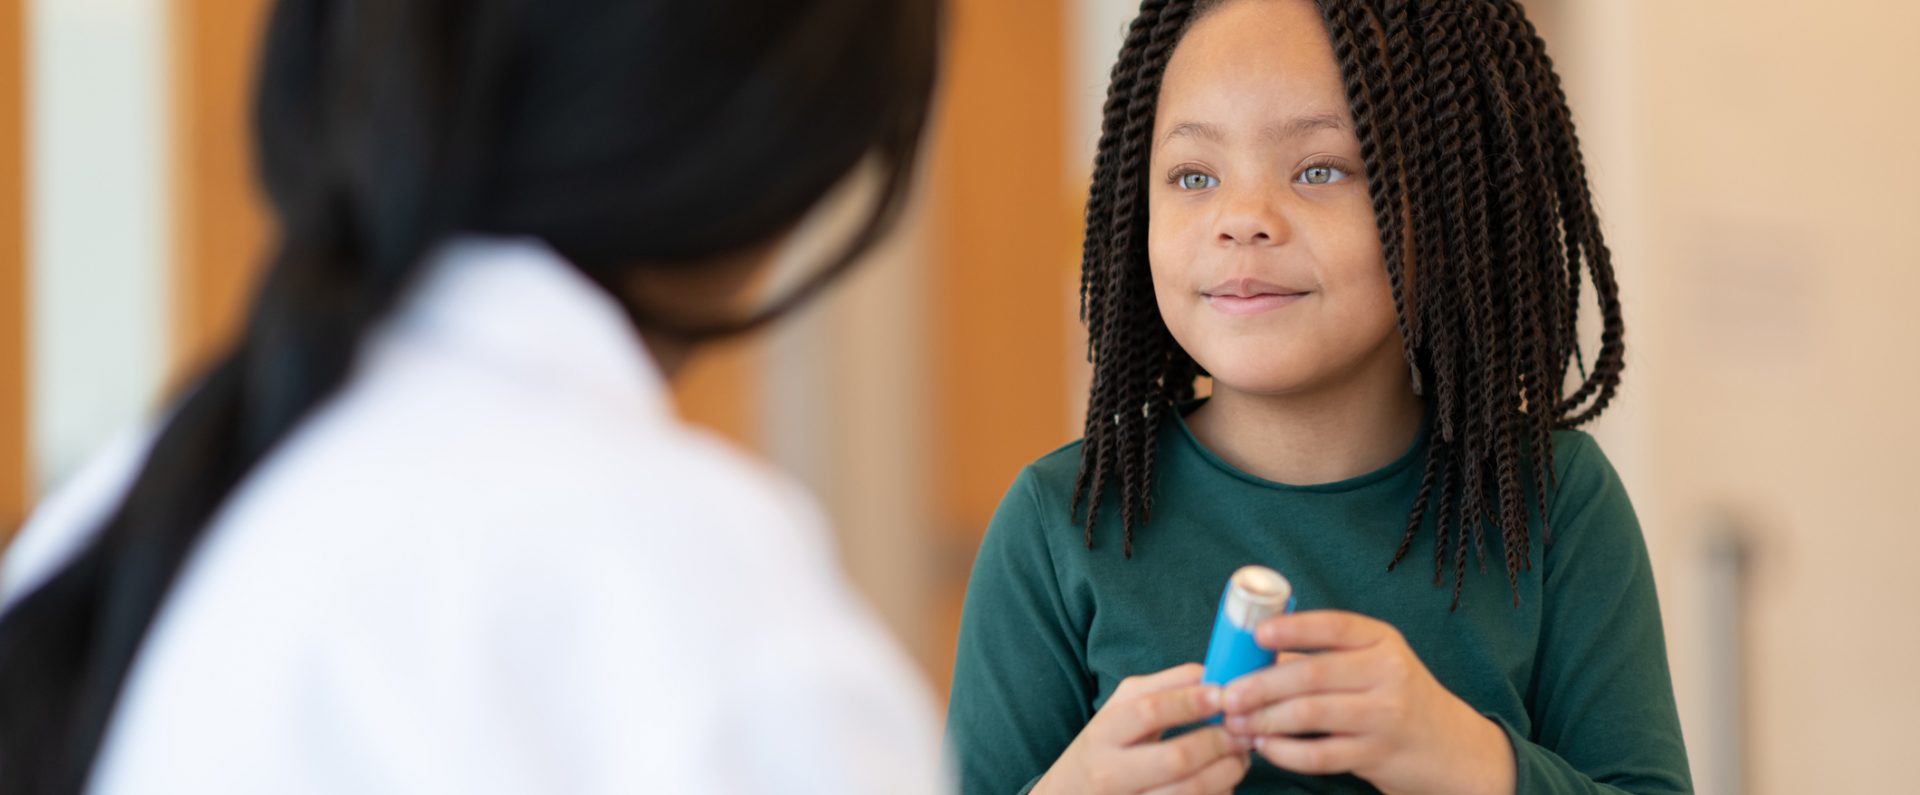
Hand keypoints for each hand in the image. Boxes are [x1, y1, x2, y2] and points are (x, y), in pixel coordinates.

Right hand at [1033, 663, 1251, 794]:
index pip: (1150, 712)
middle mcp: (1110, 772)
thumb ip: (1162, 687)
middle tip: (1243, 731)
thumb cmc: (1102, 748)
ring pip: (1188, 793)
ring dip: (1226, 774)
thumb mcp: (1118, 710)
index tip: (1223, 694)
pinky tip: (1223, 783)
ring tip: (1239, 758)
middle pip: (1176, 758)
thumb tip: (1210, 673)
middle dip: (1218, 742)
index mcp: (1103, 733)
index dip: (1190, 702)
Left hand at [1218, 611, 1515, 794]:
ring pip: (1311, 714)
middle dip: (1261, 685)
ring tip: (1236, 723)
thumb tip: (1251, 654)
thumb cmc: (1396, 697)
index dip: (1293, 628)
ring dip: (1265, 720)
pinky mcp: (1378, 754)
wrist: (1451, 747)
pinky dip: (1285, 752)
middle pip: (1313, 674)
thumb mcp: (1371, 664)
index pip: (1334, 626)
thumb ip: (1320, 657)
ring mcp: (1386, 715)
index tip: (1256, 634)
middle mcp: (1388, 672)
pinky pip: (1321, 755)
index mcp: (1381, 640)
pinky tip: (1264, 747)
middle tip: (1227, 695)